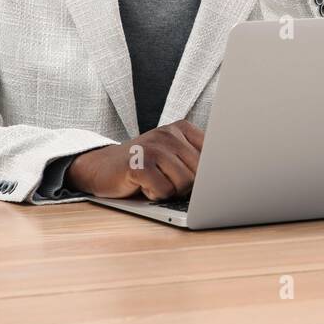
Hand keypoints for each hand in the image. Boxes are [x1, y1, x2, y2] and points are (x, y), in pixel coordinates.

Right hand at [65, 120, 204, 199]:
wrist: (100, 167)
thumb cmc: (143, 166)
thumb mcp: (173, 156)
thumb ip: (196, 160)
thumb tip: (224, 178)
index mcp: (182, 128)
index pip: (214, 154)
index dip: (210, 174)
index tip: (209, 179)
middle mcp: (169, 133)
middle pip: (201, 173)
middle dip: (187, 186)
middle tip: (166, 180)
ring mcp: (153, 146)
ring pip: (185, 183)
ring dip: (170, 191)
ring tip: (154, 181)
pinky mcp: (138, 164)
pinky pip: (164, 191)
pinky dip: (155, 195)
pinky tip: (142, 185)